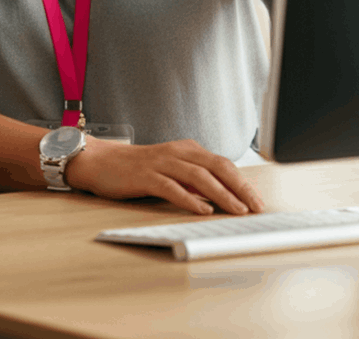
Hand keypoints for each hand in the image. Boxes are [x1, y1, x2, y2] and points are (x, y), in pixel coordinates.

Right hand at [66, 137, 264, 215]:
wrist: (100, 161)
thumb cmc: (136, 168)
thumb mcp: (170, 169)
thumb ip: (193, 179)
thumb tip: (220, 197)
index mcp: (186, 149)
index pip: (222, 163)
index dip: (242, 181)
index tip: (258, 200)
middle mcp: (176, 152)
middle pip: (216, 166)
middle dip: (240, 187)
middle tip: (256, 207)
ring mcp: (160, 162)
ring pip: (198, 176)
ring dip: (221, 194)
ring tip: (237, 210)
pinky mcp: (145, 175)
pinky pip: (171, 187)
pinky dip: (189, 198)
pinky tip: (202, 209)